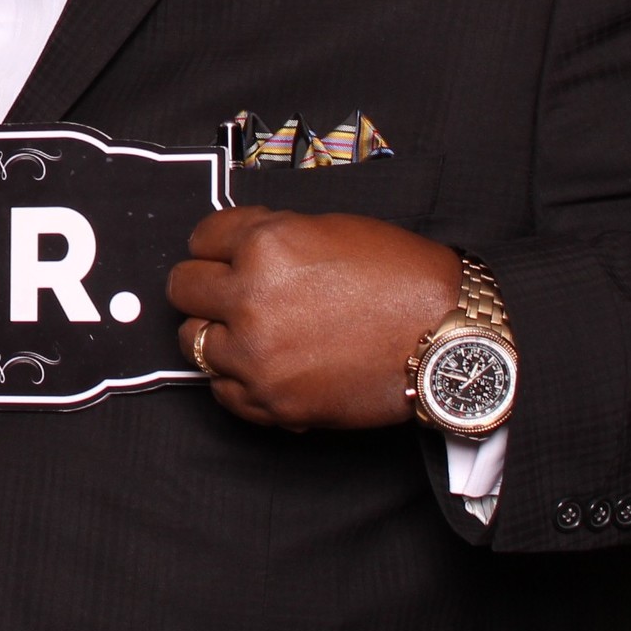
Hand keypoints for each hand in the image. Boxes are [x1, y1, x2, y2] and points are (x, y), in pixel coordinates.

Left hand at [168, 207, 462, 430]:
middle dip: (204, 286)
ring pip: (193, 341)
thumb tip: (234, 250)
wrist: (447, 340)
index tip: (224, 254)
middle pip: (183, 288)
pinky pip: (220, 389)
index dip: (216, 245)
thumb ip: (272, 238)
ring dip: (216, 333)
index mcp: (266, 245)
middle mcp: (251, 298)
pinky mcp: (271, 401)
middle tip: (227, 292)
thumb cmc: (401, 280)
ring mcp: (257, 355)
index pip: (201, 238)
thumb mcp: (329, 230)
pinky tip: (261, 365)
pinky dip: (234, 377)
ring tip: (248, 331)